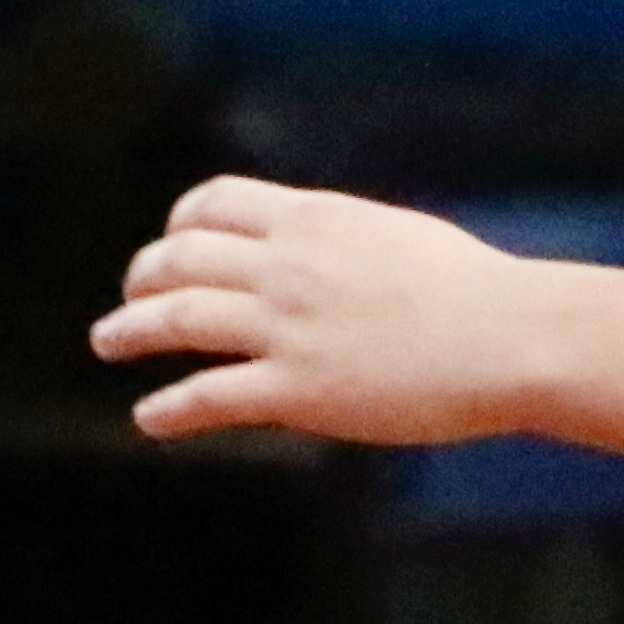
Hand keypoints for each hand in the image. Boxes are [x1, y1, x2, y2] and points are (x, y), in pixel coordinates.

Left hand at [92, 174, 561, 443]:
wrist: (516, 336)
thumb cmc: (475, 292)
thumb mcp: (392, 237)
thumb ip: (337, 241)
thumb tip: (310, 244)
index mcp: (314, 220)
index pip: (213, 204)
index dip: (179, 226)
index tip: (171, 247)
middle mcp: (288, 266)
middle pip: (179, 258)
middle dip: (144, 277)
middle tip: (131, 299)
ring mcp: (287, 327)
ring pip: (174, 319)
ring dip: (128, 331)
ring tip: (108, 342)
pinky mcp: (296, 389)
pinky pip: (207, 397)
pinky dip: (167, 409)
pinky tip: (149, 419)